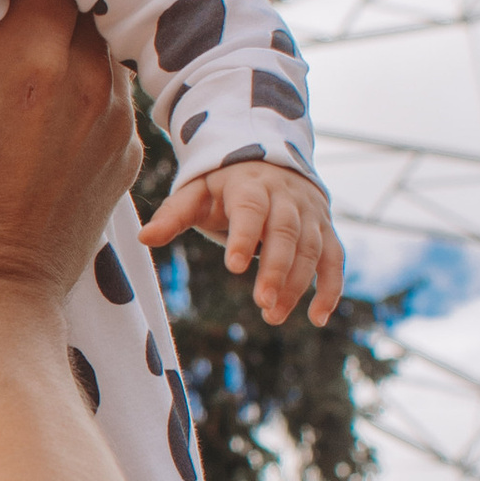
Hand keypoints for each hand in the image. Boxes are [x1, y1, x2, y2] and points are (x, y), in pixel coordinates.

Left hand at [141, 159, 342, 325]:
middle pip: (286, 232)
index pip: (250, 209)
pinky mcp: (325, 230)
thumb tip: (144, 238)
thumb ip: (173, 215)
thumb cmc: (223, 187)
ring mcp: (310, 214)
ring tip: (274, 315)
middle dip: (276, 269)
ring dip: (298, 284)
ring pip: (311, 248)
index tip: (235, 267)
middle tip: (263, 304)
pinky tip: (318, 317)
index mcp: (250, 185)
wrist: (270, 163)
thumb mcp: (195, 194)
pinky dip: (331, 288)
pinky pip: (334, 259)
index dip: (245, 236)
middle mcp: (286, 197)